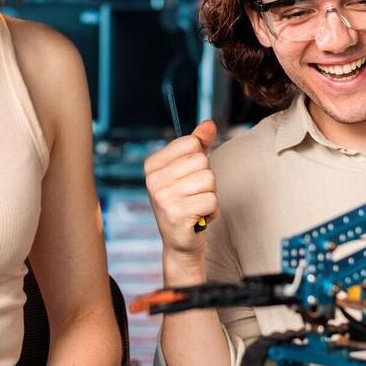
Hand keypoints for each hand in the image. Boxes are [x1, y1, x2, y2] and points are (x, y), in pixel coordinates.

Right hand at [144, 120, 218, 268]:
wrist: (180, 241)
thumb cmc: (186, 201)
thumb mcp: (189, 170)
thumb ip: (199, 144)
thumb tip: (208, 124)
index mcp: (152, 165)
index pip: (192, 143)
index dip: (199, 160)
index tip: (188, 178)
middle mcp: (153, 180)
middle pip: (202, 161)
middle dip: (207, 179)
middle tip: (193, 195)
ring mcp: (163, 198)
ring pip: (209, 180)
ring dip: (210, 195)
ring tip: (196, 206)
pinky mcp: (177, 214)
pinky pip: (212, 200)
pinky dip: (212, 210)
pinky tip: (199, 218)